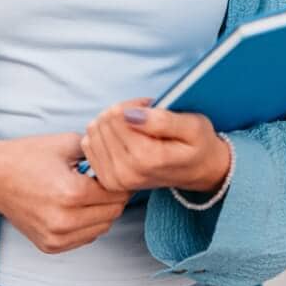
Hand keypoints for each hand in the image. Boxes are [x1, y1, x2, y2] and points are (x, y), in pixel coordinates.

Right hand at [0, 134, 129, 254]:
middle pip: (113, 212)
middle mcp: (65, 220)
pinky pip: (85, 238)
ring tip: (88, 193)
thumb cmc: (28, 156)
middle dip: (114, 196)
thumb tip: (123, 160)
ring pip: (102, 228)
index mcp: (72, 193)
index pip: (117, 193)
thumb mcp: (68, 143)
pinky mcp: (50, 246)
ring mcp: (56, 237)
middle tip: (102, 181)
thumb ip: (100, 152)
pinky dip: (88, 224)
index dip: (120, 179)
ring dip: (102, 211)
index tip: (114, 170)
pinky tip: (76, 207)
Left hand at [81, 99, 229, 196]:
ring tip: (135, 126)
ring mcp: (115, 180)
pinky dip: (102, 135)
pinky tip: (122, 137)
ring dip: (111, 122)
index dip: (132, 105)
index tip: (149, 107)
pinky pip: (89, 146)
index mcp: (147, 159)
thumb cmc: (196, 145)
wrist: (197, 171)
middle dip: (121, 112)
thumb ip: (162, 120)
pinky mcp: (107, 181)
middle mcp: (127, 173)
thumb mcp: (193, 126)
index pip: (118, 118)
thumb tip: (129, 115)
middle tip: (143, 116)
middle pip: (103, 124)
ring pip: (93, 133)